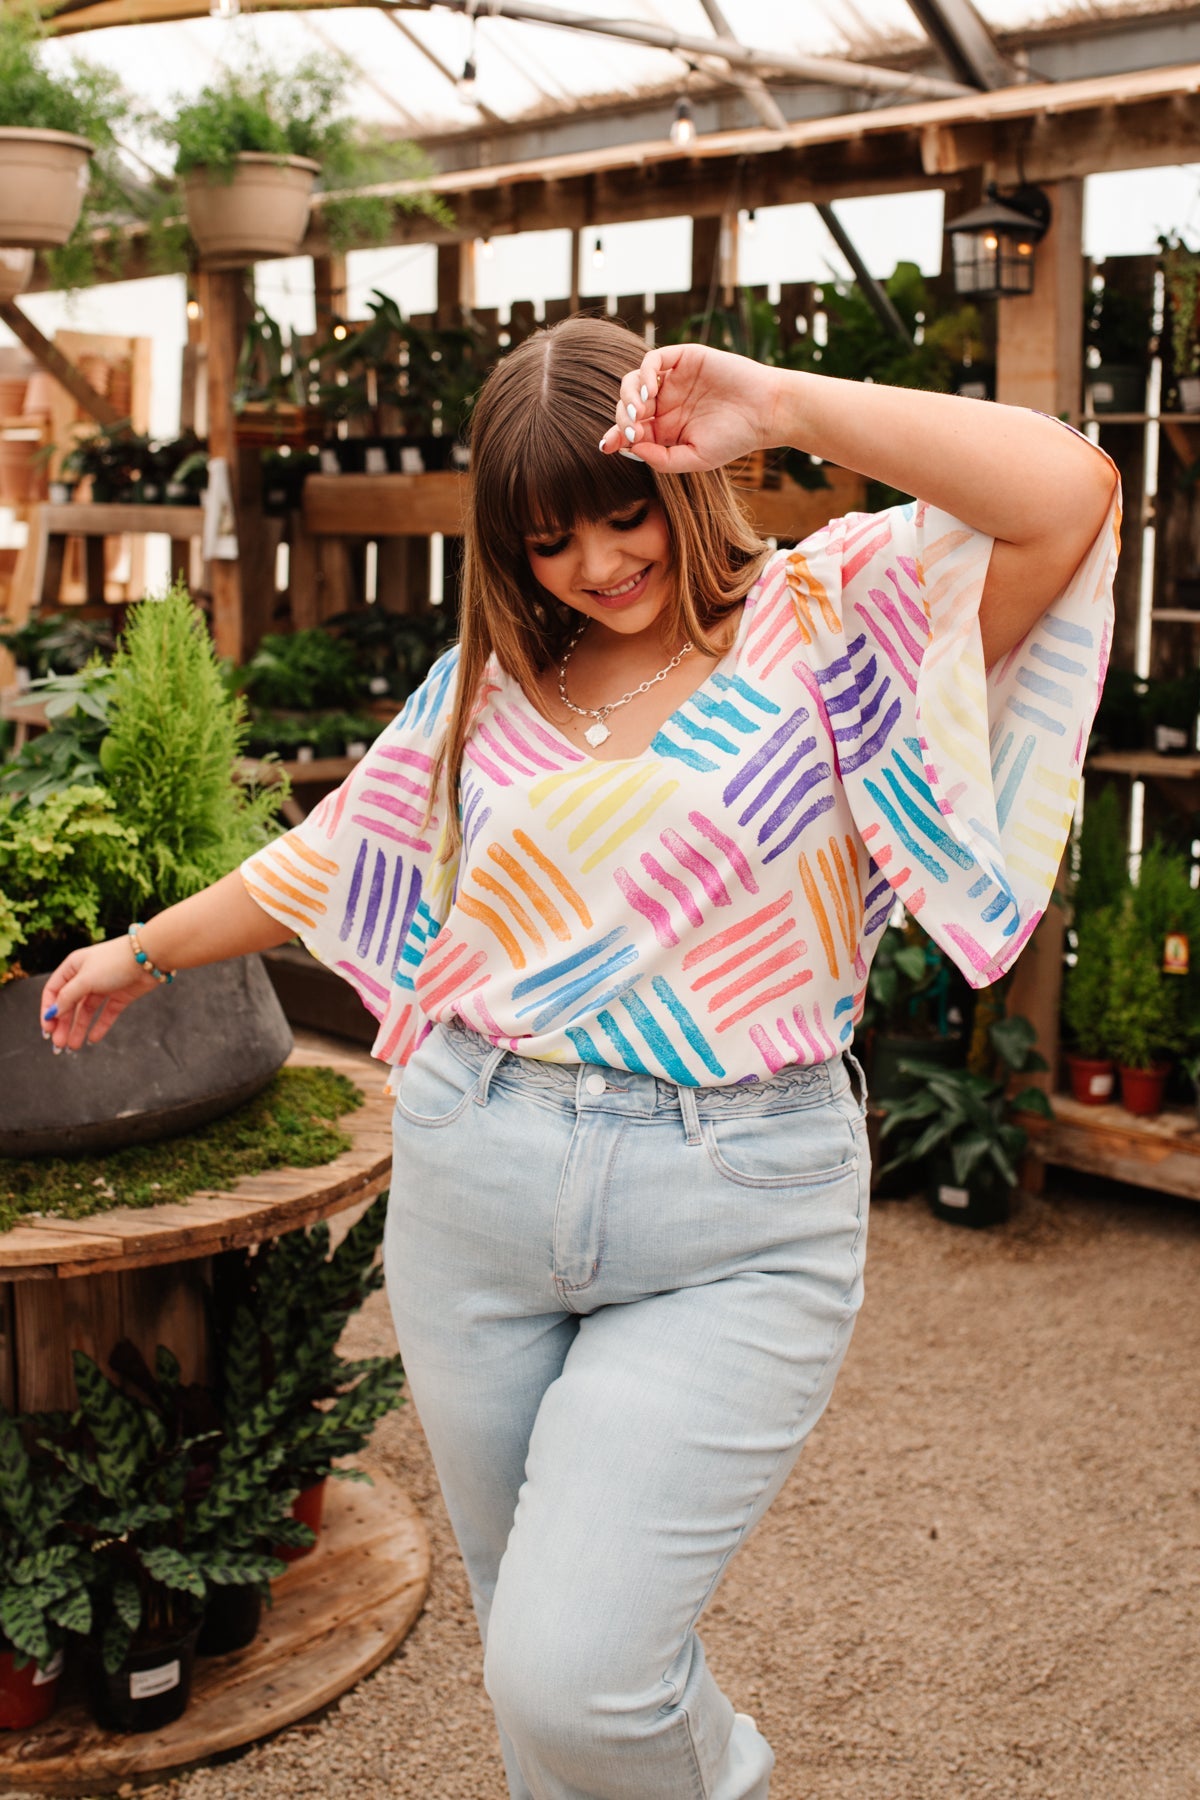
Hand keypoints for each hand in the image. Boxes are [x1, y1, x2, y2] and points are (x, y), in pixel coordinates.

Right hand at [40, 936, 159, 1052]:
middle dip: (63, 1024)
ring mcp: (104, 987)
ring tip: (73, 1047)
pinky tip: (92, 1039)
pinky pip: (106, 1014)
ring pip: (86, 1011)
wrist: (149, 957)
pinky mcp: (120, 996)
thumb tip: (53, 1013)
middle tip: (58, 1044)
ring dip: (79, 1028)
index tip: (47, 1029)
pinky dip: (99, 1026)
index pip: (54, 991)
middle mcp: (86, 977)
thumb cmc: (114, 962)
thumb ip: (68, 997)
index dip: (48, 1010)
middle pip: (69, 1004)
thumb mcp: (85, 980)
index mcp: (73, 967)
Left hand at [599, 343, 783, 474]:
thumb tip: (631, 448)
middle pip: (627, 406)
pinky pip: (653, 360)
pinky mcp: (684, 358)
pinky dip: (645, 373)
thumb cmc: (734, 439)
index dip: (615, 436)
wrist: (765, 411)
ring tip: (641, 412)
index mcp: (665, 428)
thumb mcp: (694, 459)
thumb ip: (661, 459)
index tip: (607, 446)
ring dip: (630, 397)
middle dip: (623, 419)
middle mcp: (665, 403)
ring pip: (634, 381)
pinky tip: (650, 391)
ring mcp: (673, 380)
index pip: (630, 430)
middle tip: (635, 430)